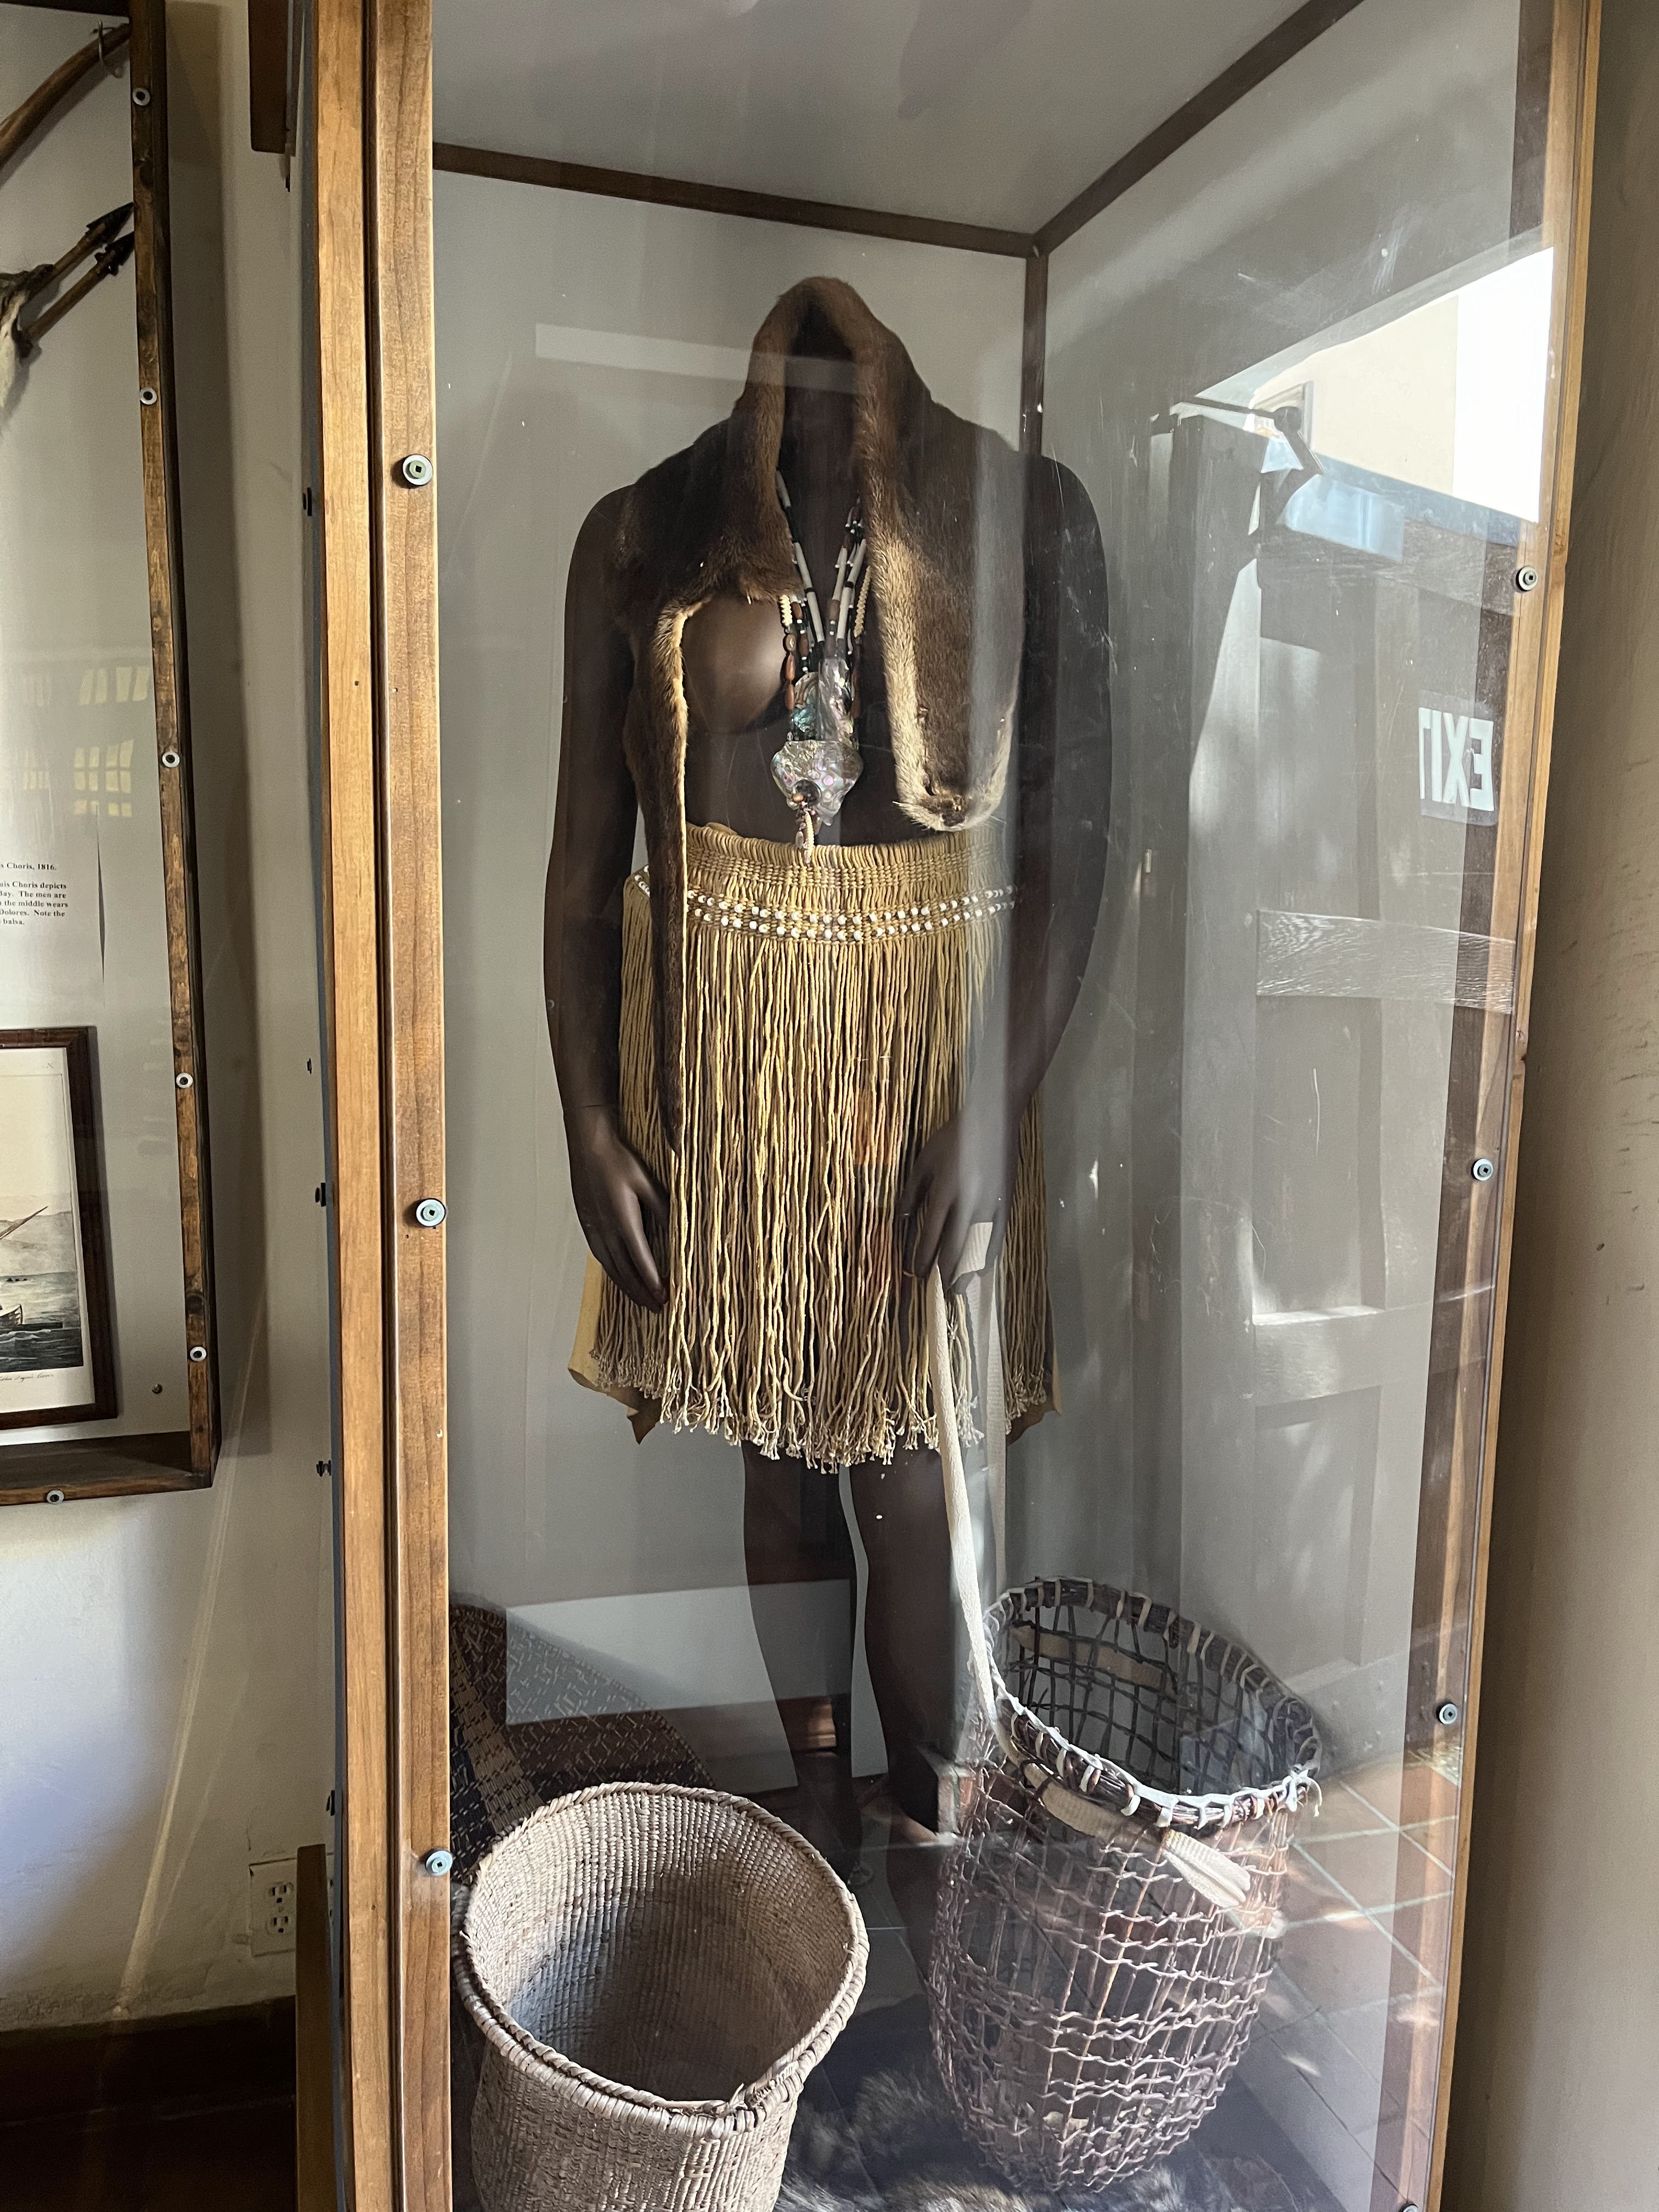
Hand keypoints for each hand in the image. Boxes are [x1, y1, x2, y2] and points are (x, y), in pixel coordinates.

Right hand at [566, 1105, 667, 1309]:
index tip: (664, 1297)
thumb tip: (678, 1230)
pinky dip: (612, 1271)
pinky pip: (600, 1256)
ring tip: (641, 1300)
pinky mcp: (586, 1224)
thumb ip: (662, 1208)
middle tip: (656, 1308)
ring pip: (610, 1267)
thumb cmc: (619, 1160)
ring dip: (626, 1286)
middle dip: (641, 1292)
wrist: (588, 1145)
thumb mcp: (647, 1183)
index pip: (640, 1260)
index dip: (653, 1281)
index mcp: (623, 1220)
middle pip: (624, 1271)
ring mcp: (593, 1228)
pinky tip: (619, 1276)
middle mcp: (605, 1229)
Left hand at [897, 1091, 1019, 1297]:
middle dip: (943, 1274)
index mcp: (944, 1192)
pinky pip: (998, 1239)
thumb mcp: (923, 1162)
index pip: (930, 1236)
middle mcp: (968, 1204)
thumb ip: (910, 1194)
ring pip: (977, 1250)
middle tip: (935, 1291)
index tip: (916, 1274)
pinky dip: (988, 1258)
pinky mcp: (1006, 1205)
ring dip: (965, 1273)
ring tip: (956, 1290)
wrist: (993, 1120)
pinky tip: (980, 1271)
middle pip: (954, 1250)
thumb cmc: (952, 1139)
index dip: (922, 1259)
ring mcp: (990, 1206)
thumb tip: (900, 1222)